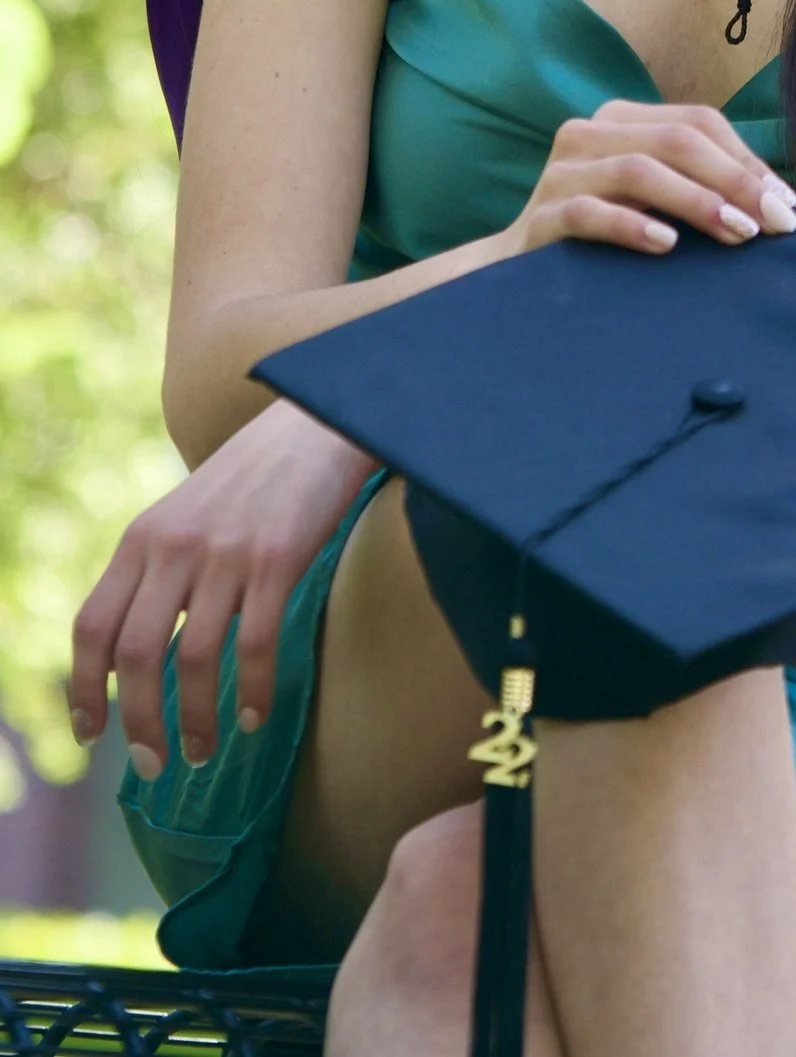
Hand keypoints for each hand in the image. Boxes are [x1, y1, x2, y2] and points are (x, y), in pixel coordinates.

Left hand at [69, 399, 376, 779]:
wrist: (318, 423)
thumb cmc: (252, 479)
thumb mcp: (184, 516)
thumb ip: (157, 571)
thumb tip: (136, 656)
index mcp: (142, 538)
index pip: (91, 625)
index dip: (84, 688)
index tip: (91, 734)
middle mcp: (174, 546)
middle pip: (135, 654)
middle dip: (139, 722)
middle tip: (153, 766)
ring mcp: (226, 553)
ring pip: (193, 659)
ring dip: (195, 721)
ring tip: (204, 752)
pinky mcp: (277, 558)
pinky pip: (255, 644)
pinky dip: (251, 691)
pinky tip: (254, 717)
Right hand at [507, 98, 795, 257]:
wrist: (521, 274)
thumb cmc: (606, 234)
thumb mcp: (655, 199)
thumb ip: (701, 186)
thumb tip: (779, 203)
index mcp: (621, 119)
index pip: (697, 122)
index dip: (746, 160)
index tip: (785, 204)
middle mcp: (589, 134)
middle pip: (675, 141)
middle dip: (733, 180)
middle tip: (772, 223)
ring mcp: (561, 172)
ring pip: (638, 170)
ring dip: (695, 201)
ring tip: (734, 232)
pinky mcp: (542, 215)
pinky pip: (590, 213)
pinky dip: (632, 225)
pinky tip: (665, 244)